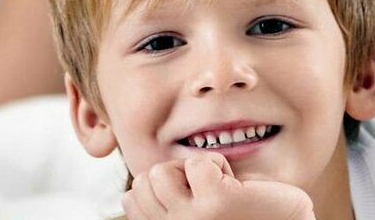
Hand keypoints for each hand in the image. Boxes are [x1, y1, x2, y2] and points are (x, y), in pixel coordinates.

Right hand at [122, 153, 315, 219]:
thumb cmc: (244, 219)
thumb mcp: (192, 215)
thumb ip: (168, 206)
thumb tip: (132, 192)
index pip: (130, 201)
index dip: (162, 188)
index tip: (192, 201)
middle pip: (144, 181)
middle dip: (176, 176)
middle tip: (208, 193)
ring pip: (161, 170)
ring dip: (196, 170)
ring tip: (223, 189)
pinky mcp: (216, 202)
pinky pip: (198, 161)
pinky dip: (219, 165)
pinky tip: (238, 186)